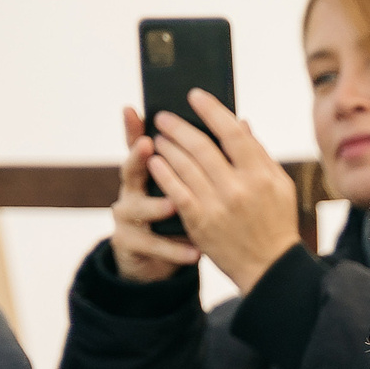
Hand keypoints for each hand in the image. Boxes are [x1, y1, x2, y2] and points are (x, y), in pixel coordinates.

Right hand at [110, 106, 202, 284]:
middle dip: (140, 156)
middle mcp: (133, 188)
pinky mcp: (130, 244)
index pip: (138, 143)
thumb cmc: (182, 210)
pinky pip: (152, 245)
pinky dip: (174, 249)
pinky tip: (194, 252)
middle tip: (150, 146)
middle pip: (132, 168)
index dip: (133, 127)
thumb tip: (241, 124)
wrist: (161, 259)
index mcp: (147, 168)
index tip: (131, 109)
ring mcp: (128, 217)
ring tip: (171, 205)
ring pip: (138, 207)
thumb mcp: (191, 181)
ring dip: (157, 206)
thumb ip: (208, 156)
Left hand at [145, 91, 303, 292]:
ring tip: (159, 137)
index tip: (195, 96)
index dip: (211, 110)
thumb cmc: (276, 223)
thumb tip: (242, 123)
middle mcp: (238, 187)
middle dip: (179, 127)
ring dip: (167, 146)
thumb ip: (260, 154)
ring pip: (184, 165)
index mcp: (261, 175)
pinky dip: (163, 171)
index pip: (232, 132)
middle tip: (164, 117)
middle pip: (201, 146)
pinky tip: (155, 161)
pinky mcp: (199, 221)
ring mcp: (216, 205)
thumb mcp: (280, 186)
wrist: (268, 267)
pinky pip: (175, 189)